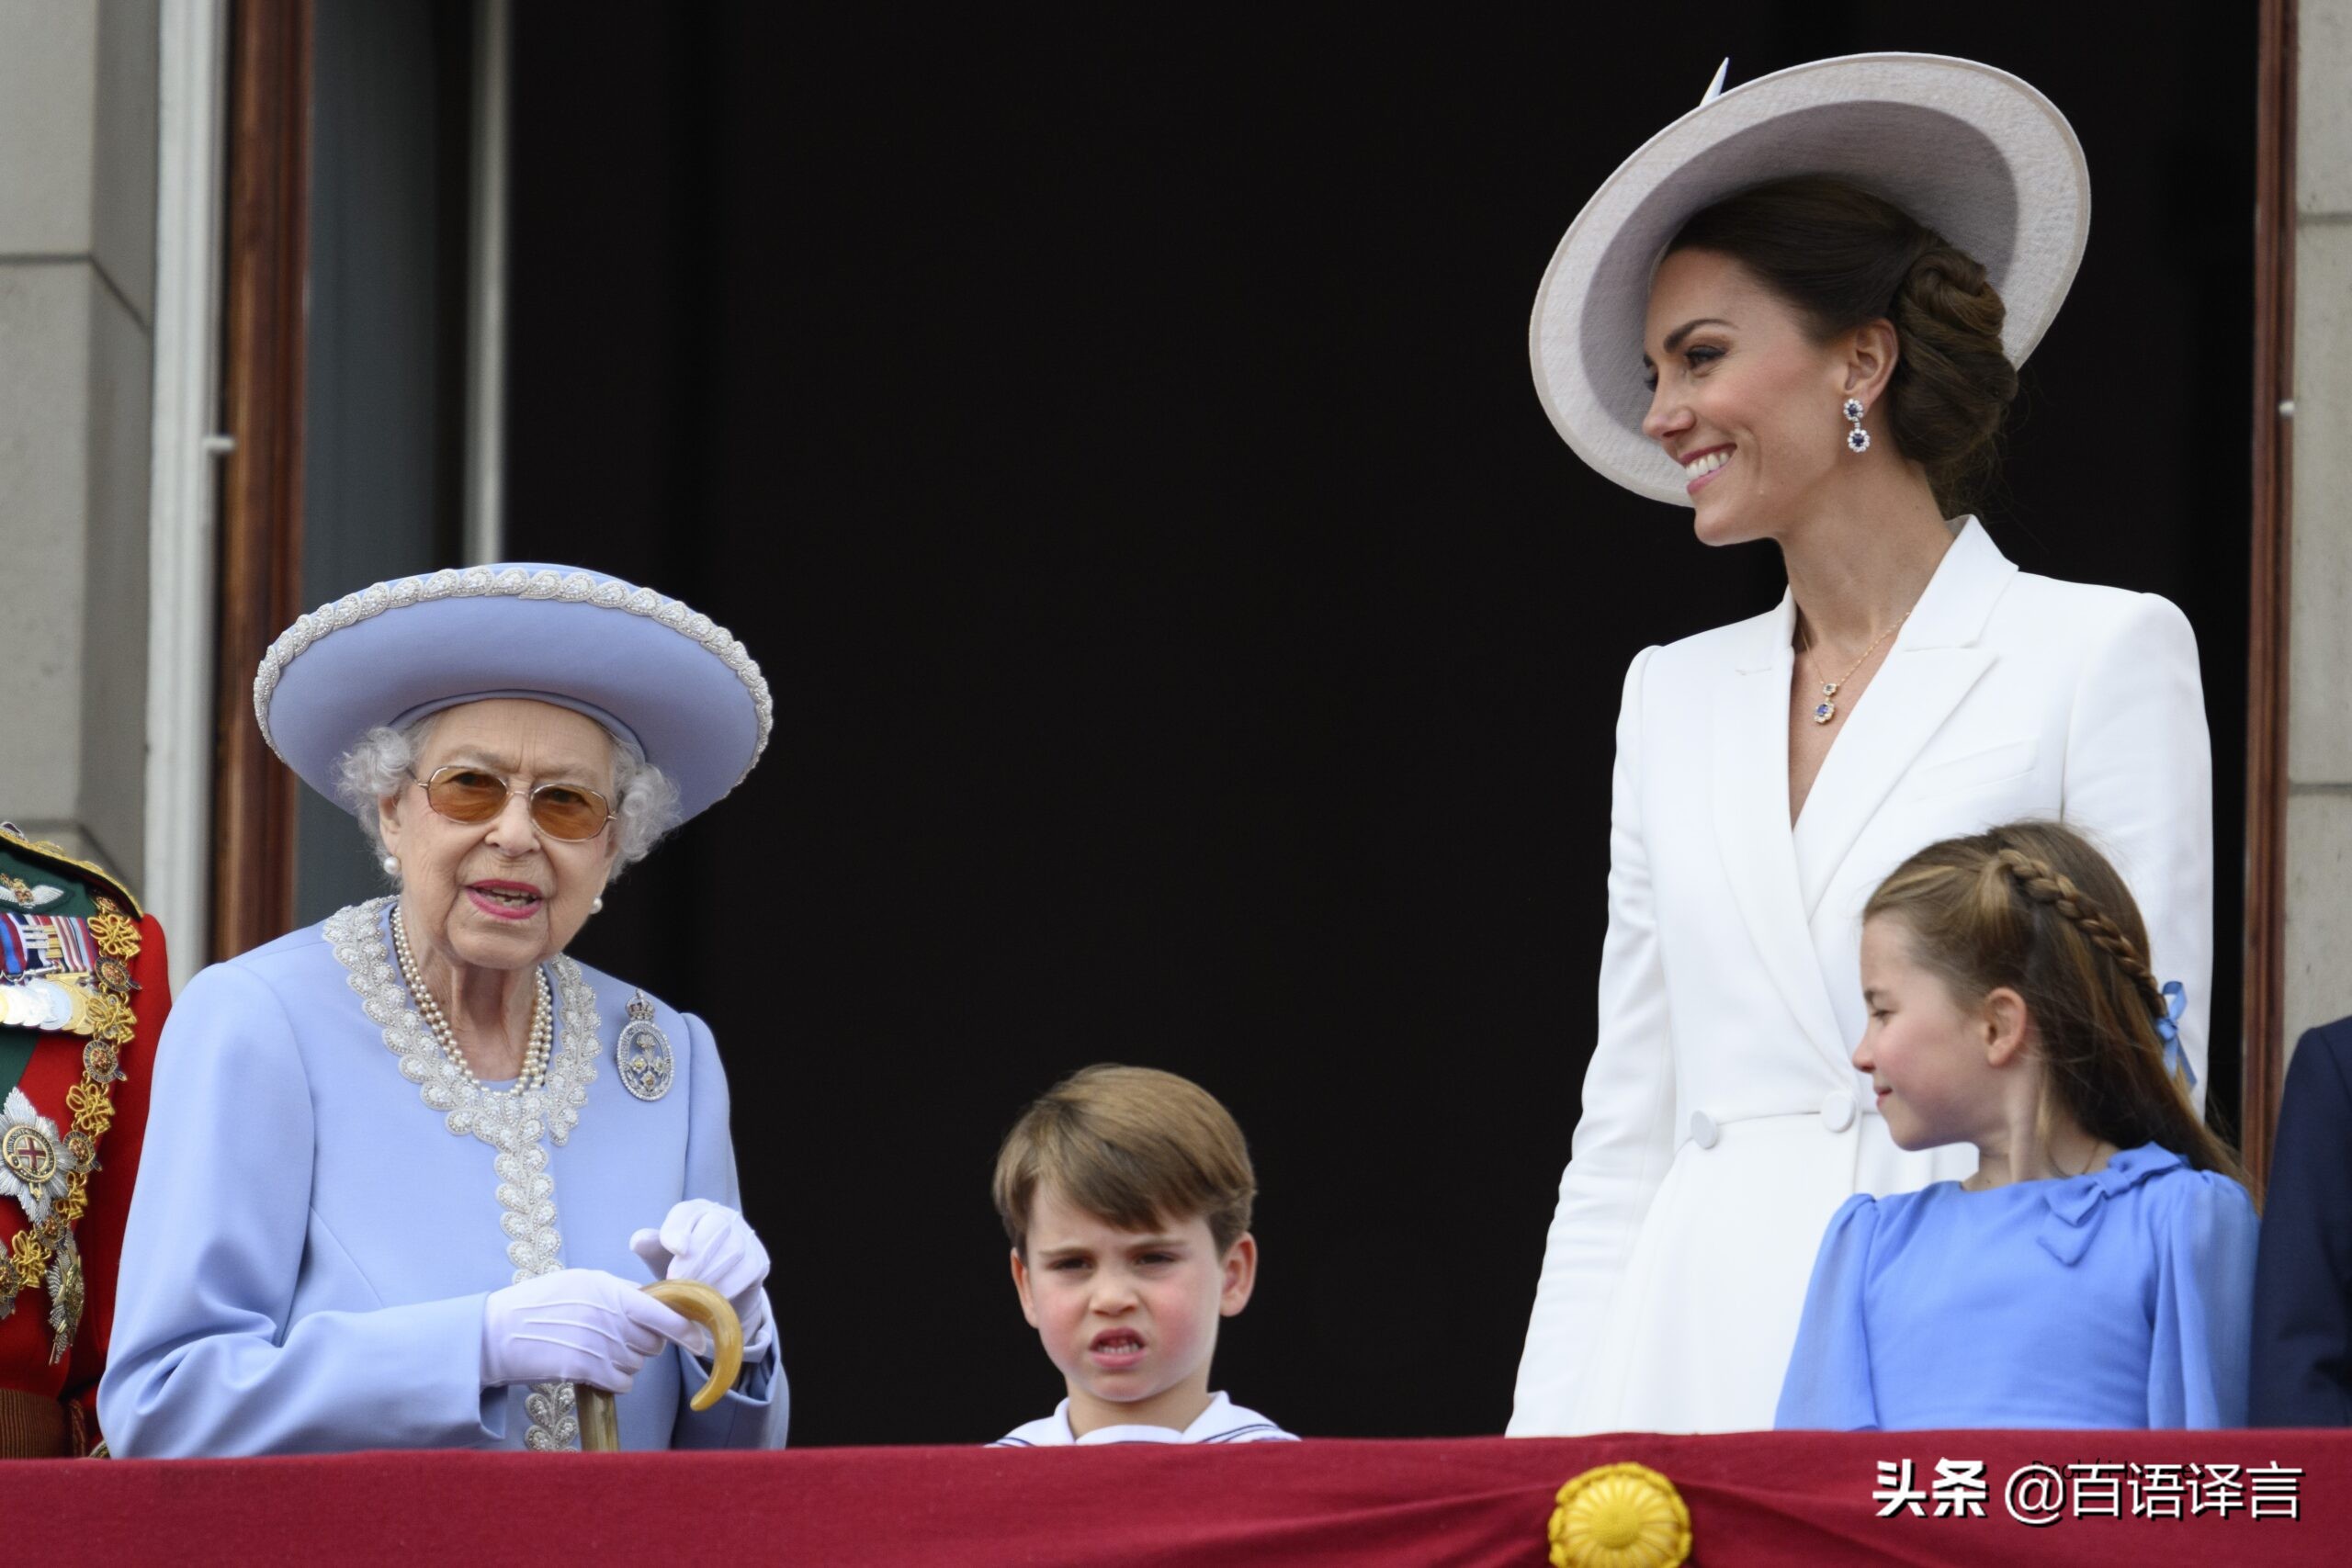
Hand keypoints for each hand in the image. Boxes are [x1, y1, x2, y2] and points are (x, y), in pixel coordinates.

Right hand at [481, 1268, 704, 1392]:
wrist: (494, 1334)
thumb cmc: (536, 1306)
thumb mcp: (577, 1283)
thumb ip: (616, 1292)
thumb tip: (652, 1302)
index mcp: (606, 1287)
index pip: (661, 1309)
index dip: (686, 1328)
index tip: (699, 1340)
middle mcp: (605, 1313)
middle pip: (653, 1340)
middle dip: (646, 1345)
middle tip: (619, 1342)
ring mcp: (595, 1341)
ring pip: (637, 1363)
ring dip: (626, 1363)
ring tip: (597, 1352)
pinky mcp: (582, 1368)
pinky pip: (621, 1381)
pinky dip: (615, 1380)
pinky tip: (596, 1371)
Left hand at [630, 1199, 773, 1358]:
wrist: (715, 1289)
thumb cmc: (682, 1266)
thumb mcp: (660, 1257)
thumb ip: (649, 1246)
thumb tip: (639, 1240)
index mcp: (696, 1211)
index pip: (687, 1212)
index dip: (679, 1229)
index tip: (674, 1248)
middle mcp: (725, 1217)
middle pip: (715, 1227)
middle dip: (695, 1258)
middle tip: (677, 1283)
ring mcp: (746, 1237)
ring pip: (734, 1250)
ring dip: (711, 1275)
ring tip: (692, 1295)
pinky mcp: (760, 1260)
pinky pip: (748, 1271)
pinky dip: (729, 1286)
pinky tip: (713, 1299)